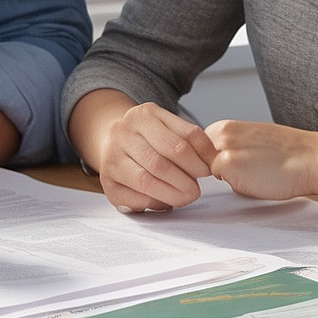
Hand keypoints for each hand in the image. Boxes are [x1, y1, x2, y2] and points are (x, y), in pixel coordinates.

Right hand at [86, 100, 217, 211]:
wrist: (110, 142)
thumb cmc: (146, 139)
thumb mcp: (166, 128)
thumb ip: (188, 141)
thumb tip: (211, 162)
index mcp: (145, 115)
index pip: (184, 137)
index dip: (202, 157)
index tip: (208, 170)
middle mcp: (123, 132)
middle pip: (164, 160)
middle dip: (186, 179)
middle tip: (196, 190)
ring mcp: (111, 156)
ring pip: (147, 180)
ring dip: (173, 194)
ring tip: (185, 197)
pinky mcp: (106, 181)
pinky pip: (135, 197)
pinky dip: (155, 202)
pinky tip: (164, 200)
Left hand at [205, 119, 317, 201]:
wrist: (312, 159)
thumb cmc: (289, 154)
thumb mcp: (251, 141)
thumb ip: (230, 148)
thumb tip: (215, 163)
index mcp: (226, 126)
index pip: (202, 151)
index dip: (218, 163)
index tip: (241, 164)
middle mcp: (221, 134)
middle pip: (203, 163)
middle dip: (220, 170)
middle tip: (251, 170)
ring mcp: (222, 148)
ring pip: (213, 174)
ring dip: (230, 179)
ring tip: (257, 174)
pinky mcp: (227, 164)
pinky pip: (224, 184)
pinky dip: (239, 186)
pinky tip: (259, 180)